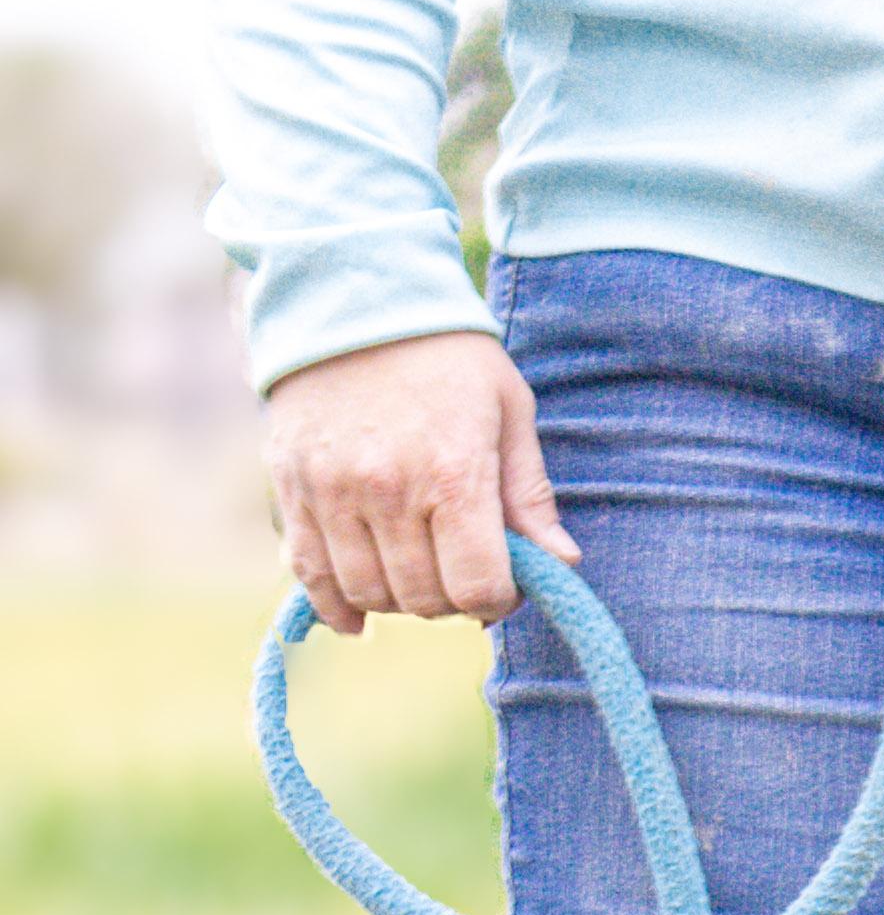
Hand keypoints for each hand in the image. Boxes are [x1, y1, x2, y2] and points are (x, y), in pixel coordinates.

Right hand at [263, 330, 574, 631]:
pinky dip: (335, 603)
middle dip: (453, 599)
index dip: (500, 600)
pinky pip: (307, 570)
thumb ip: (530, 496)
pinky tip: (360, 617)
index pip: (478, 588)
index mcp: (451, 474)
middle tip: (463, 570)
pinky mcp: (289, 485)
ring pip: (368, 592)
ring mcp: (329, 489)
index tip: (506, 580)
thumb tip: (562, 566)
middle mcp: (385, 489)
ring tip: (420, 570)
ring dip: (401, 599)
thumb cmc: (448, 357)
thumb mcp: (509, 412)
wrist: (351, 298)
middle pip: (424, 599)